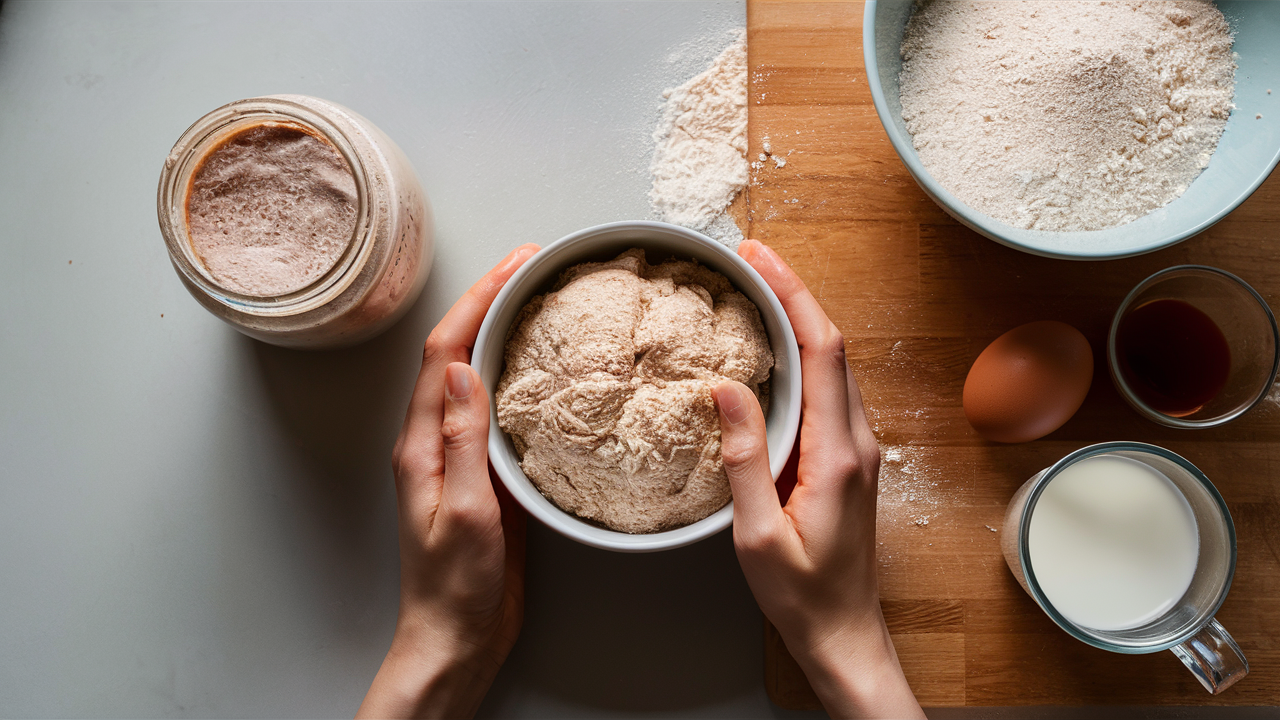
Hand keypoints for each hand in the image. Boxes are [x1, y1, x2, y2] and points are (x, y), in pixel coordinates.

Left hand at [358, 244, 539, 719]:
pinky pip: (499, 409)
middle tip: (533, 266)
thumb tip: (465, 371)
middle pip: (457, 351)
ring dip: (504, 331)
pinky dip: (520, 375)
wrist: (456, 638)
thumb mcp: (463, 514)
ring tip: (541, 300)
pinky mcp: (483, 473)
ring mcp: (458, 455)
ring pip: (479, 375)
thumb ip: (463, 443)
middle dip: (490, 301)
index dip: (476, 301)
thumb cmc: (453, 589)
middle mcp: (434, 440)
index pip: (444, 353)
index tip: (513, 266)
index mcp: (420, 444)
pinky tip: (547, 369)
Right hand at [712, 240, 922, 719]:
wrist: (844, 635)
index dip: (794, 297)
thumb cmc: (802, 596)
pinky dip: (804, 356)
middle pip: (833, 346)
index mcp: (838, 455)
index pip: (824, 352)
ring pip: (834, 366)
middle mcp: (857, 443)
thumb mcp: (757, 533)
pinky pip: (829, 391)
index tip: (762, 261)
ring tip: (758, 292)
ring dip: (800, 322)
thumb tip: (725, 389)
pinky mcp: (849, 461)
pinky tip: (775, 352)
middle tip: (752, 260)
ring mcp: (858, 450)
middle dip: (794, 294)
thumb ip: (744, 459)